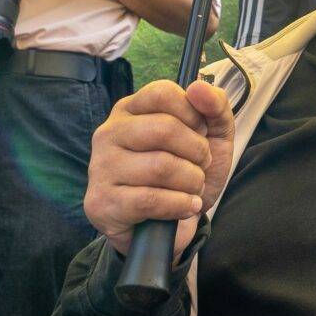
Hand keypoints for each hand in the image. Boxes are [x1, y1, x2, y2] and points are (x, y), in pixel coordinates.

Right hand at [87, 79, 234, 260]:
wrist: (169, 229)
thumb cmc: (185, 173)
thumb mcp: (211, 136)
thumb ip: (214, 106)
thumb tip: (198, 86)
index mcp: (130, 109)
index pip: (162, 93)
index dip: (193, 115)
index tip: (200, 133)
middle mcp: (109, 133)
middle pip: (164, 129)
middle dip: (197, 152)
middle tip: (200, 166)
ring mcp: (100, 168)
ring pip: (161, 166)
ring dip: (191, 182)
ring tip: (192, 188)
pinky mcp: (101, 202)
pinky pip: (151, 199)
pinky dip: (180, 205)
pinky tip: (185, 206)